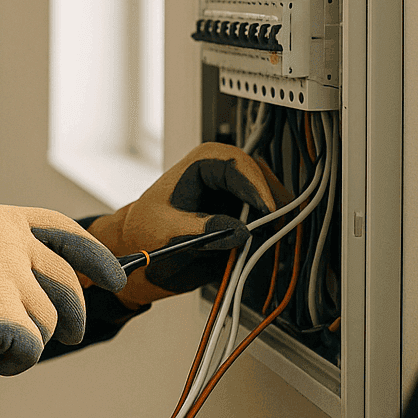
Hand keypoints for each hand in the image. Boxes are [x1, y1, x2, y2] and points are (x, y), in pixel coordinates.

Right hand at [0, 204, 124, 409]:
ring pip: (50, 320)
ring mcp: (3, 274)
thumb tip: (75, 284)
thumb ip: (16, 259)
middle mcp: (4, 239)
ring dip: (29, 340)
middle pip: (68, 282)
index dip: (95, 256)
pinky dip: (14, 360)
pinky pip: (31, 347)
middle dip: (73, 315)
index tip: (116, 277)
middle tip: (69, 334)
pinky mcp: (1, 312)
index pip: (63, 229)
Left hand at [88, 143, 288, 307]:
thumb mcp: (167, 231)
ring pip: (270, 201)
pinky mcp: (243, 217)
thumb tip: (240, 232)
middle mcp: (224, 176)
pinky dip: (270, 235)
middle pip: (263, 180)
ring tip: (271, 244)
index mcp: (202, 164)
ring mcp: (236, 196)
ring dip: (275, 221)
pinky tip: (267, 250)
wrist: (140, 253)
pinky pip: (266, 222)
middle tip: (277, 231)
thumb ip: (202, 229)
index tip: (267, 211)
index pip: (239, 165)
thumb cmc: (144, 232)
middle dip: (272, 205)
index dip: (257, 186)